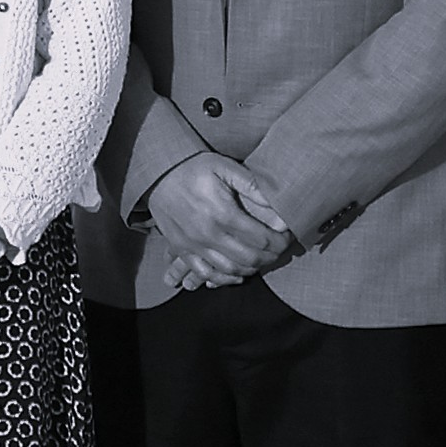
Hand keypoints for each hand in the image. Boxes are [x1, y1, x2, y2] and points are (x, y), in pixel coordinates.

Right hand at [146, 154, 295, 288]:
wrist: (157, 173)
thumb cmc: (194, 168)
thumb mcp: (226, 168)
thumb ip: (253, 187)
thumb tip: (279, 210)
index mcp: (222, 214)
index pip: (261, 238)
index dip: (280, 241)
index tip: (288, 236)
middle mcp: (208, 234)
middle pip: (249, 258)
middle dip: (270, 257)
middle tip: (279, 249)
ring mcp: (193, 245)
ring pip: (230, 269)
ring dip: (251, 269)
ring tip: (262, 259)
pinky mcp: (182, 249)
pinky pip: (205, 273)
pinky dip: (224, 278)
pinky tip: (236, 273)